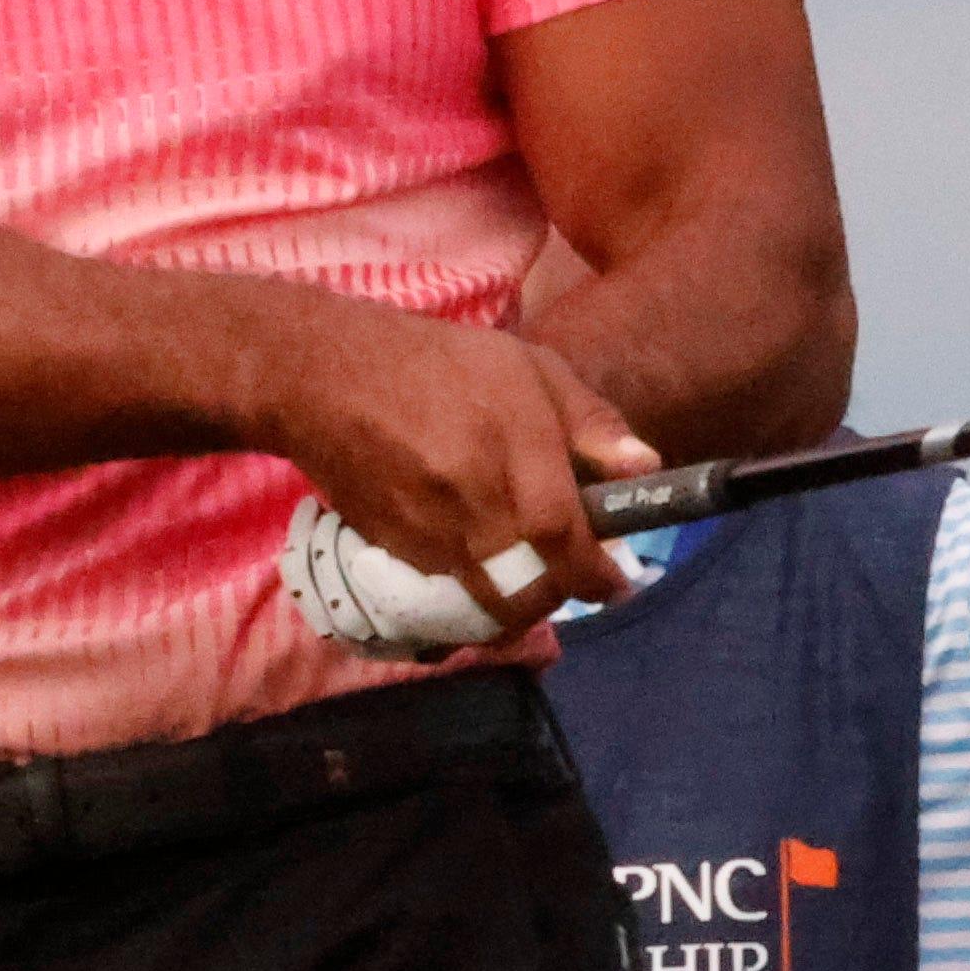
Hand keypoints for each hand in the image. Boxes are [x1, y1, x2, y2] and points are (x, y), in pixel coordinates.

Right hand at [257, 304, 654, 625]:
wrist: (325, 378)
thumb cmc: (440, 365)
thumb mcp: (528, 368)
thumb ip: (591, 421)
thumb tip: (645, 470)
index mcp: (514, 451)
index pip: (566, 538)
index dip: (599, 575)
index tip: (618, 584)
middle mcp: (473, 503)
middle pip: (530, 591)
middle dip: (559, 596)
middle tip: (571, 576)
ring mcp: (429, 535)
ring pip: (489, 605)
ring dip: (518, 604)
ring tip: (529, 575)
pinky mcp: (394, 554)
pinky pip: (448, 597)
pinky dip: (473, 594)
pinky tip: (480, 562)